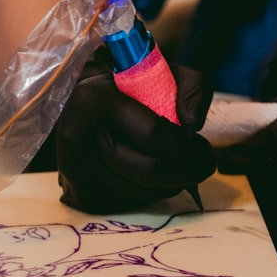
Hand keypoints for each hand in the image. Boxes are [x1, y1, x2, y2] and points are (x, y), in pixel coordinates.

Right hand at [56, 50, 213, 213]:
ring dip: (170, 186)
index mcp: (98, 101)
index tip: (204, 147)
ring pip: (138, 192)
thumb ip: (192, 88)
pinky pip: (124, 203)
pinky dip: (148, 195)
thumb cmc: (129, 88)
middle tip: (204, 166)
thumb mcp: (164, 72)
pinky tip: (157, 180)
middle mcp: (79, 135)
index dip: (188, 147)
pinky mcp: (75, 189)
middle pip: (148, 171)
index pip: (154, 134)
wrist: (84, 101)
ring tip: (183, 170)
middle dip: (187, 173)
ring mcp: (73, 166)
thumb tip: (193, 124)